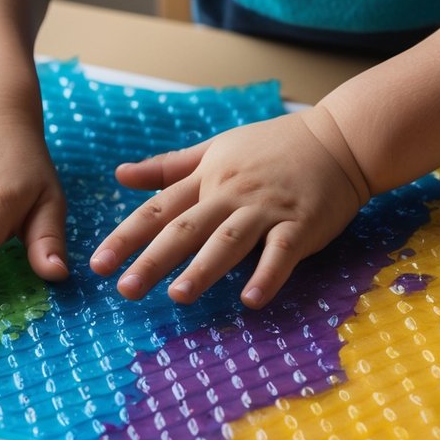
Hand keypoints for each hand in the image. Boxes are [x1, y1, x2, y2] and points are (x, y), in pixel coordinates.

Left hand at [89, 106, 370, 308]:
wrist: (340, 139)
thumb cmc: (274, 147)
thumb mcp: (216, 149)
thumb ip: (169, 167)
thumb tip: (120, 176)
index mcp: (207, 178)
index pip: (159, 210)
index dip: (127, 237)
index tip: (99, 264)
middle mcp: (231, 193)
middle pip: (186, 229)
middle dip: (154, 259)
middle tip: (126, 289)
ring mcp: (266, 209)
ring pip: (228, 240)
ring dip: (204, 269)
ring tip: (179, 296)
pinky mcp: (300, 224)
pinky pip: (281, 252)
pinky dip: (267, 276)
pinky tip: (252, 300)